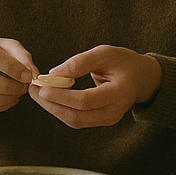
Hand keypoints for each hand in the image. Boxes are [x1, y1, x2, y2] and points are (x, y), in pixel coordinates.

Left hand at [28, 45, 161, 128]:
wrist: (142, 78)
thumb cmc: (124, 62)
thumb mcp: (104, 53)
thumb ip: (80, 62)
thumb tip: (53, 74)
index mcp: (119, 92)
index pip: (86, 100)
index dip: (62, 96)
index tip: (43, 86)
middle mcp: (115, 111)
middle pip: (78, 116)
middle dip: (52, 104)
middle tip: (33, 89)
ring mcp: (108, 119)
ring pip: (75, 121)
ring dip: (53, 109)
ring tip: (37, 93)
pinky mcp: (101, 121)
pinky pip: (78, 120)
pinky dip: (61, 110)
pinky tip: (50, 98)